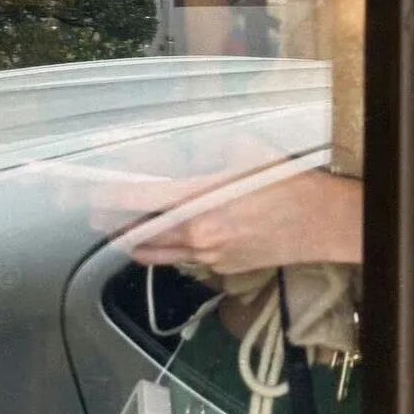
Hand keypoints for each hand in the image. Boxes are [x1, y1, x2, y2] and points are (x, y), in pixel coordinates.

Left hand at [112, 171, 361, 275]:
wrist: (324, 223)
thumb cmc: (289, 181)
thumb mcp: (247, 149)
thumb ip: (207, 148)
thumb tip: (174, 144)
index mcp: (203, 200)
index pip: (143, 200)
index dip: (111, 196)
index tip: (89, 192)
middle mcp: (200, 235)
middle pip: (141, 234)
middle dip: (114, 223)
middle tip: (95, 212)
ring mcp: (210, 257)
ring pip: (158, 253)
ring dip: (136, 241)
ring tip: (119, 228)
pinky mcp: (223, 270)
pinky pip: (183, 260)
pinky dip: (168, 248)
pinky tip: (166, 236)